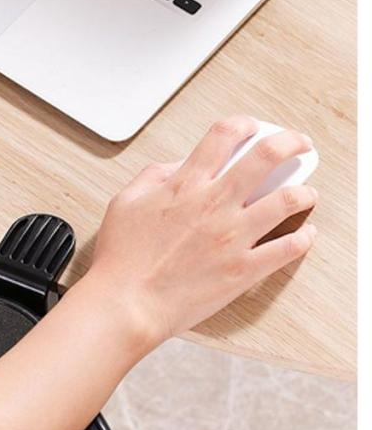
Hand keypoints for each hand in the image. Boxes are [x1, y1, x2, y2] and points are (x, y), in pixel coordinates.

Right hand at [86, 115, 317, 353]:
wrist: (127, 304)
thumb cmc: (121, 259)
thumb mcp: (126, 202)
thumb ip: (154, 176)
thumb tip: (177, 166)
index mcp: (186, 185)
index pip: (224, 135)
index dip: (243, 124)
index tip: (251, 128)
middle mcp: (214, 205)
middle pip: (267, 157)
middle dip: (291, 143)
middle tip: (299, 145)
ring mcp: (233, 237)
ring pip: (288, 200)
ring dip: (304, 191)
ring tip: (307, 192)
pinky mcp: (243, 270)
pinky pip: (287, 248)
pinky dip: (303, 238)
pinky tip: (305, 234)